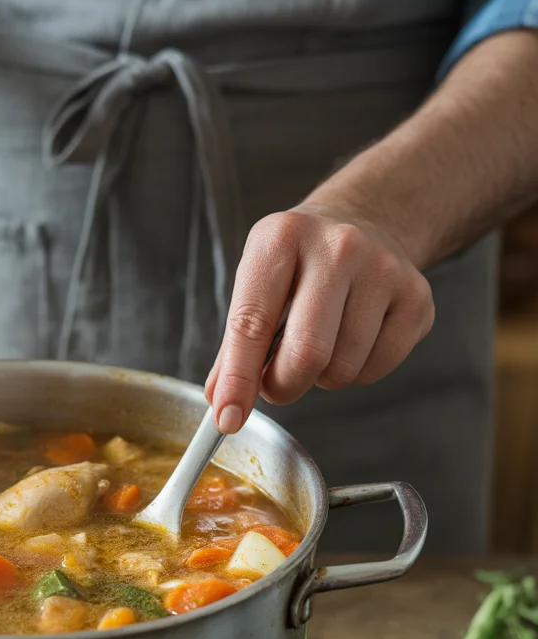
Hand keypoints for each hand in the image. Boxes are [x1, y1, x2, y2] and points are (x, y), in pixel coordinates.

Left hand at [205, 205, 434, 432]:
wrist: (364, 221)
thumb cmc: (298, 262)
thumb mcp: (255, 284)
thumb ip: (233, 347)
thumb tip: (221, 401)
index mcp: (281, 239)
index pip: (251, 324)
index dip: (238, 379)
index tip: (227, 418)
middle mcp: (337, 247)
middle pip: (306, 354)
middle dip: (283, 386)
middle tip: (275, 383)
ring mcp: (384, 269)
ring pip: (342, 369)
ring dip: (321, 378)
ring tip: (319, 344)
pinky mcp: (417, 296)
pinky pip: (377, 369)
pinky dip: (356, 372)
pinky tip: (351, 340)